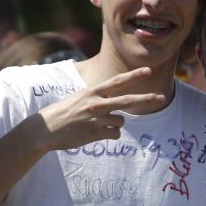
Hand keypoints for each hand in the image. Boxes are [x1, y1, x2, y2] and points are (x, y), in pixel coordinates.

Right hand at [35, 67, 164, 150]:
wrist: (43, 130)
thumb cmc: (60, 113)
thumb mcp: (77, 98)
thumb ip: (95, 97)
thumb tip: (112, 103)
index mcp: (91, 91)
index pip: (117, 82)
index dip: (134, 76)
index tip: (148, 71)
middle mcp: (96, 104)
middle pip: (128, 101)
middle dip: (147, 99)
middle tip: (162, 97)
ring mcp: (96, 119)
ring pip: (121, 120)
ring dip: (115, 123)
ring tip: (97, 124)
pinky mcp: (95, 134)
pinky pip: (115, 134)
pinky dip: (110, 134)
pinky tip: (95, 133)